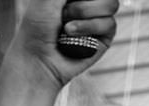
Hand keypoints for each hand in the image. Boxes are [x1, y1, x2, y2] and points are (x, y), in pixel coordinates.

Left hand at [6, 0, 121, 88]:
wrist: (38, 57)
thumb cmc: (37, 26)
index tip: (69, 1)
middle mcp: (90, 2)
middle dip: (84, 1)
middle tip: (64, 9)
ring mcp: (98, 19)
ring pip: (111, 4)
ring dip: (84, 12)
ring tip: (66, 25)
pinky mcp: (104, 38)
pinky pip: (109, 24)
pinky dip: (88, 27)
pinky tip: (71, 35)